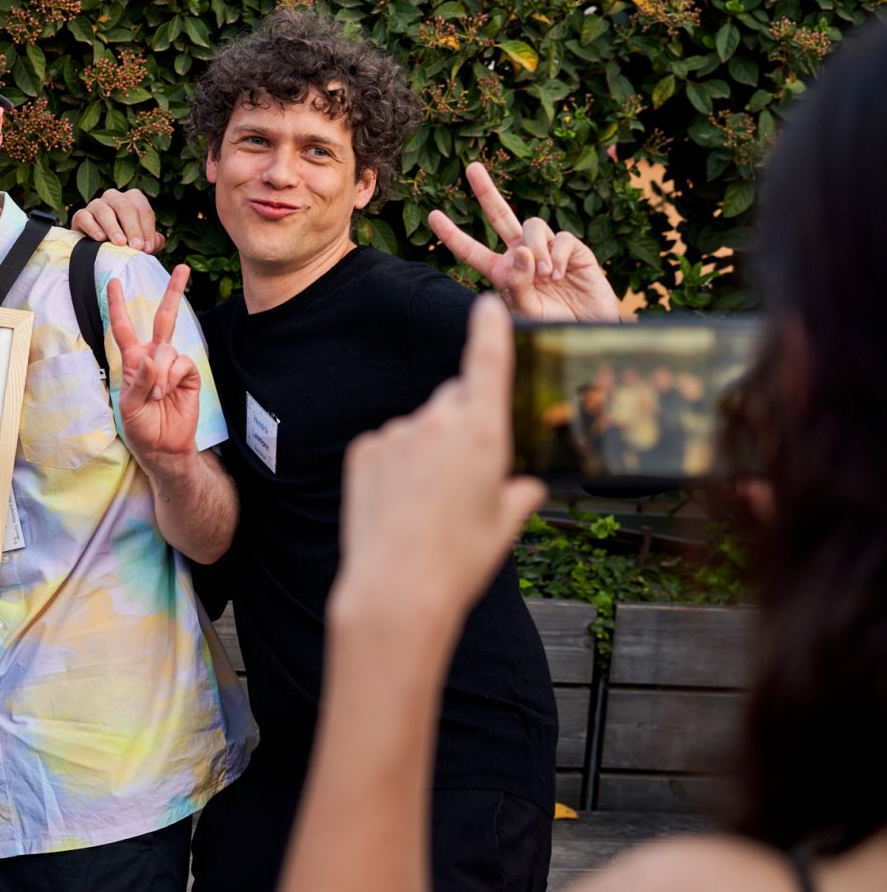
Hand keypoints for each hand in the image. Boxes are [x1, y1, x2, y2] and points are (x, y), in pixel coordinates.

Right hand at [71, 188, 164, 253]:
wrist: (100, 251)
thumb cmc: (125, 244)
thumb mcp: (142, 243)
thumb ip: (153, 242)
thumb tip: (153, 243)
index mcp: (132, 199)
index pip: (143, 210)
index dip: (147, 229)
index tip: (148, 248)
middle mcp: (114, 197)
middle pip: (125, 207)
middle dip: (133, 228)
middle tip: (137, 247)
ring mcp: (96, 204)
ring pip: (104, 211)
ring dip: (113, 228)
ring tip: (120, 243)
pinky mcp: (80, 215)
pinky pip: (85, 217)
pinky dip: (93, 228)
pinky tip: (100, 238)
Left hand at [107, 263, 200, 464]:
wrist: (164, 447)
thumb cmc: (141, 427)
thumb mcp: (129, 406)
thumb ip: (138, 381)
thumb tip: (151, 358)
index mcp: (132, 361)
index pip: (123, 328)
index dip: (117, 305)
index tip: (113, 282)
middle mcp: (153, 357)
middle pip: (163, 318)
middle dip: (173, 292)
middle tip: (183, 268)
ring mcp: (172, 365)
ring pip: (167, 348)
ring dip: (159, 373)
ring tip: (157, 395)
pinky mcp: (188, 374)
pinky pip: (180, 362)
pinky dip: (171, 377)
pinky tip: (168, 393)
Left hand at [334, 296, 545, 626]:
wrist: (396, 588)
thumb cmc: (459, 560)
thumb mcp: (503, 526)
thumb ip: (518, 495)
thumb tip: (527, 488)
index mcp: (483, 431)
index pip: (487, 362)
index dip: (489, 329)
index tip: (488, 304)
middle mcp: (438, 421)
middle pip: (455, 401)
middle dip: (463, 423)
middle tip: (464, 476)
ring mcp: (397, 432)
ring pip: (419, 427)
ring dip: (426, 450)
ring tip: (426, 504)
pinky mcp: (365, 449)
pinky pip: (388, 445)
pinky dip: (395, 465)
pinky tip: (397, 504)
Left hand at [428, 162, 621, 322]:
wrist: (586, 329)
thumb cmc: (551, 324)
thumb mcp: (525, 310)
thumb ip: (517, 284)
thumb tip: (521, 251)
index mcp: (502, 271)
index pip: (472, 250)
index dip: (453, 234)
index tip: (432, 216)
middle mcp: (522, 254)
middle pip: (500, 216)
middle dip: (486, 192)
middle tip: (471, 168)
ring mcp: (547, 249)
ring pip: (533, 225)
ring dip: (537, 248)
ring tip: (546, 277)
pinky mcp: (573, 249)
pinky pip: (561, 238)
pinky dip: (558, 255)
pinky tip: (560, 275)